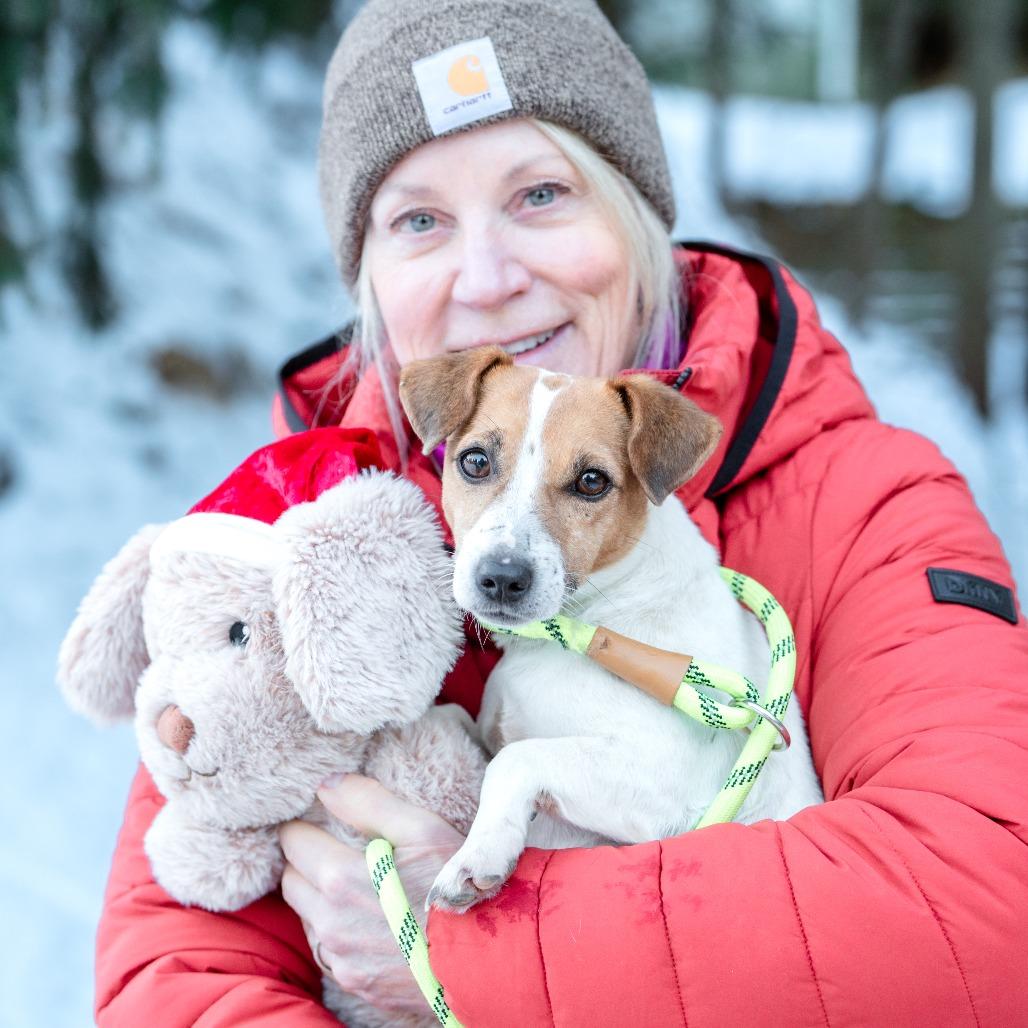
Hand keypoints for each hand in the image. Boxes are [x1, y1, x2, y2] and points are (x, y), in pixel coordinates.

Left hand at [278, 774, 464, 1014]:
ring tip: (361, 888)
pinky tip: (370, 922)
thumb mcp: (422, 829)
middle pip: (292, 881)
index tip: (324, 825)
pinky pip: (328, 951)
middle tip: (340, 852)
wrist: (488, 957)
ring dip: (320, 900)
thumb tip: (325, 785)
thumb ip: (368, 802)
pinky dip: (338, 932)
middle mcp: (330, 923)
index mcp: (339, 878)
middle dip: (308, 862)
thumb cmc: (458, 886)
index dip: (307, 827)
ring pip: (307, 918)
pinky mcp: (355, 984)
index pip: (293, 842)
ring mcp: (341, 959)